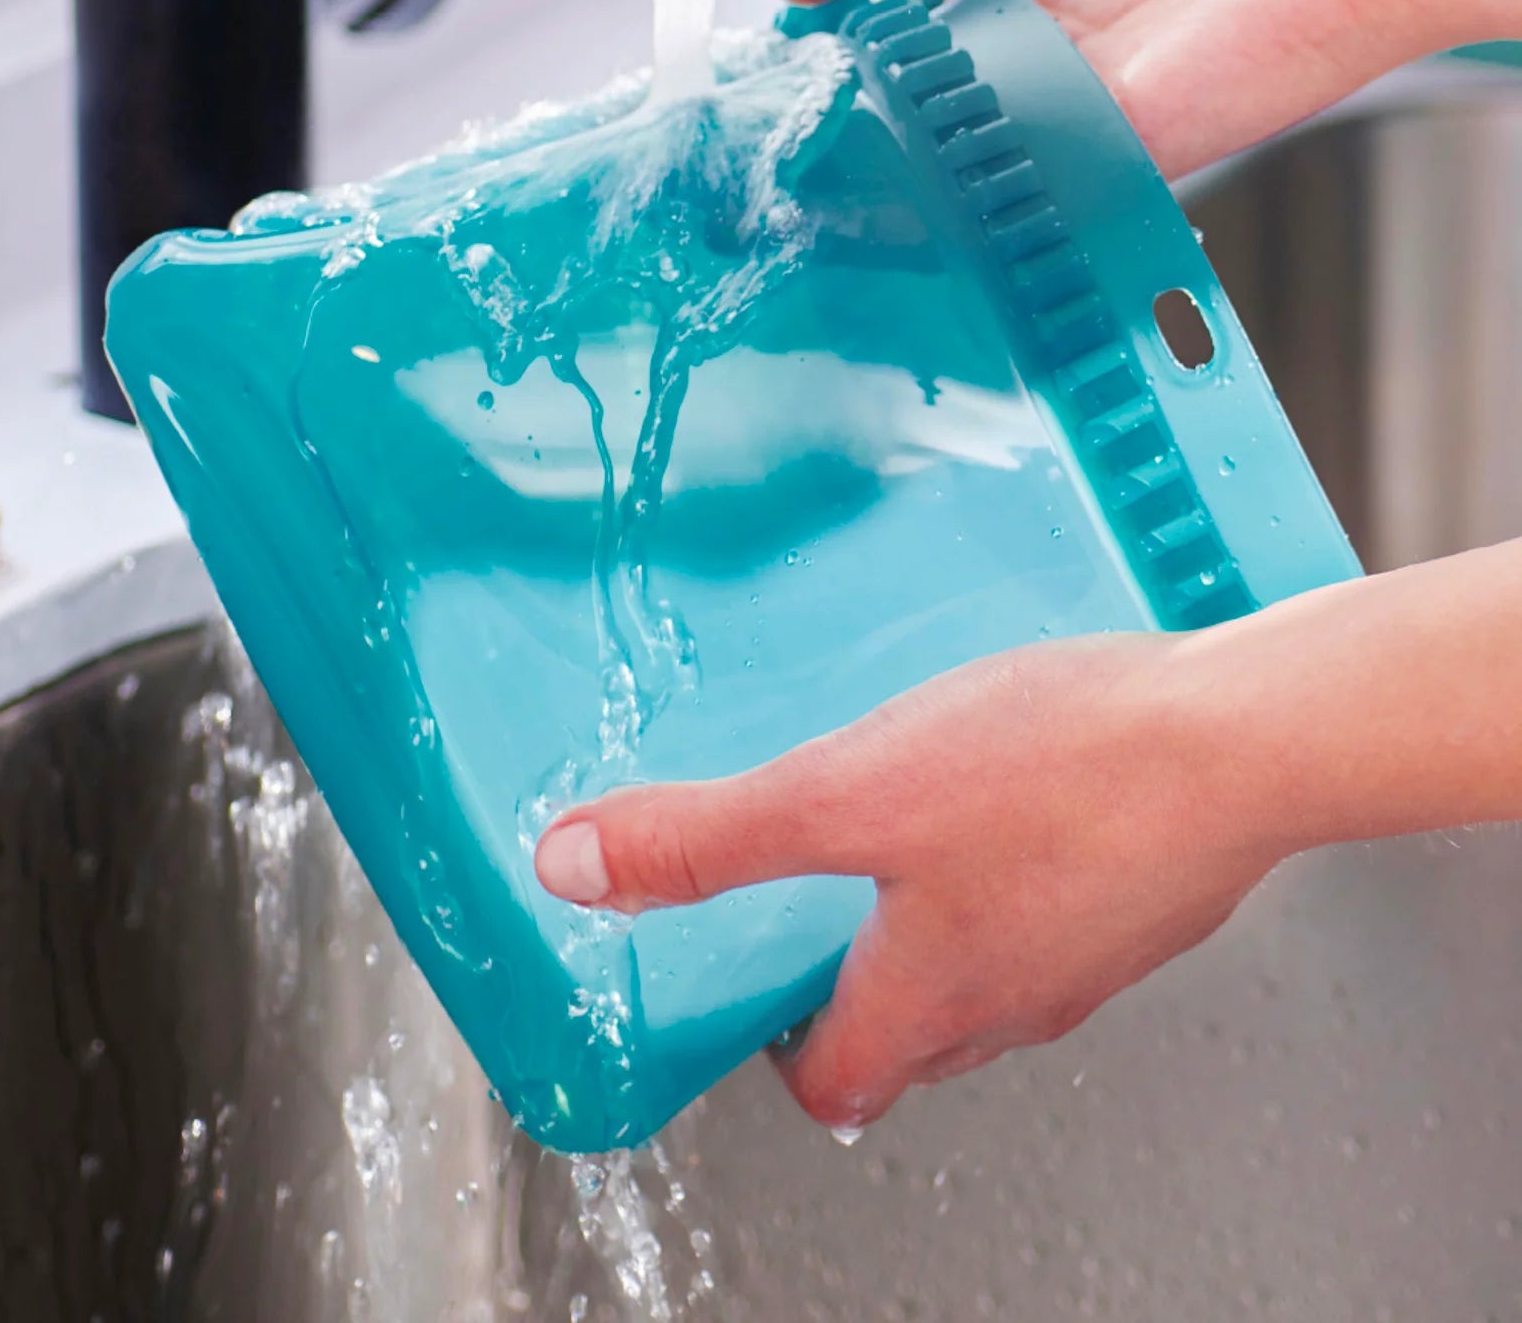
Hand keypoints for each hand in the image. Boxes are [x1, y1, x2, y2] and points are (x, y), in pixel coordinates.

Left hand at [533, 540, 1521, 1129]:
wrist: (1242, 736)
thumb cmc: (1057, 773)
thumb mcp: (843, 795)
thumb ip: (708, 840)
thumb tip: (577, 868)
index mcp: (929, 1001)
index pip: (832, 1084)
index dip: (774, 1044)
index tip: (744, 980)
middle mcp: (1014, 1000)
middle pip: (908, 1036)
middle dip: (845, 985)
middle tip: (806, 903)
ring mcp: (1090, 953)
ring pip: (984, 973)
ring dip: (927, 924)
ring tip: (894, 833)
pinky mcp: (1141, 894)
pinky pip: (1051, 909)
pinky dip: (1006, 873)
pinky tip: (1003, 788)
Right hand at [751, 0, 1521, 175]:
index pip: (884, 56)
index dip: (814, 71)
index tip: (743, 88)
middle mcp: (1027, 75)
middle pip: (902, 124)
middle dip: (825, 141)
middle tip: (738, 162)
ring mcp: (1066, 125)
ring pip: (940, 165)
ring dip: (867, 172)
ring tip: (775, 182)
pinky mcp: (1110, 162)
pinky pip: (1005, 186)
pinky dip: (940, 192)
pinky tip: (862, 191)